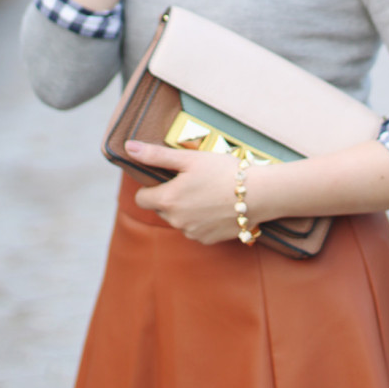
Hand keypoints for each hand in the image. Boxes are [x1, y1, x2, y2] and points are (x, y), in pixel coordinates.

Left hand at [128, 141, 242, 244]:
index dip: (152, 186)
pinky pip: (195, 229)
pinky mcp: (207, 240)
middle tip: (193, 181)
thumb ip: (156, 155)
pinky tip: (217, 206)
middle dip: (171, 196)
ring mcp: (192, 233)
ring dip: (186, 209)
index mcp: (167, 200)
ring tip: (208, 193)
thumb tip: (129, 147)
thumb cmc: (223, 171)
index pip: (141, 198)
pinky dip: (201, 219)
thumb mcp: (188, 158)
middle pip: (161, 208)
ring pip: (179, 219)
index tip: (169, 177)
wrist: (259, 194)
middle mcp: (176, 221)